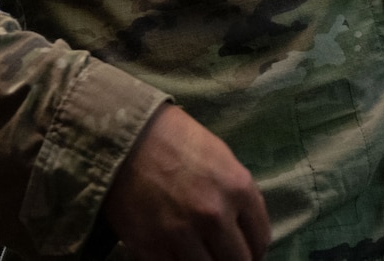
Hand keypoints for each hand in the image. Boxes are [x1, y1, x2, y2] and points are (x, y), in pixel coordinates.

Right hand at [104, 105, 270, 260]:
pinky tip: (177, 255)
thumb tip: (246, 228)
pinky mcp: (151, 247)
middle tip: (223, 255)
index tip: (246, 251)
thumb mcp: (219, 156)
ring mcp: (182, 234)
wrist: (122, 135)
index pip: (260, 239)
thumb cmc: (173, 138)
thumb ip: (238, 194)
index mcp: (237, 188)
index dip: (255, 249)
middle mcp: (214, 215)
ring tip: (199, 255)